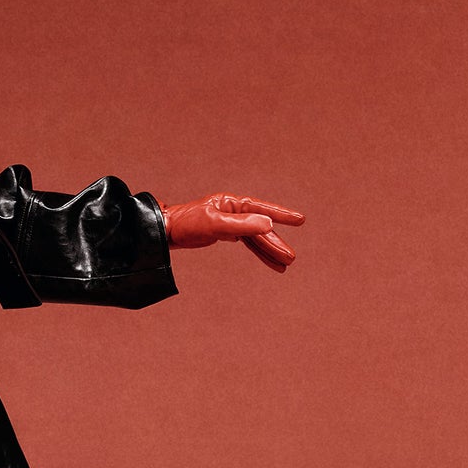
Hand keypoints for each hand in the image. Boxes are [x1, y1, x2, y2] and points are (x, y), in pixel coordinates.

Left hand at [160, 193, 305, 270]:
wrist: (167, 231)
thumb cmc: (187, 223)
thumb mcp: (215, 224)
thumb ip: (241, 224)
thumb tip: (268, 223)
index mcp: (233, 203)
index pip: (262, 209)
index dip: (282, 215)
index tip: (300, 220)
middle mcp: (234, 210)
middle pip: (261, 228)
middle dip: (276, 243)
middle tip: (291, 258)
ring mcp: (231, 222)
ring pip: (255, 238)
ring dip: (269, 251)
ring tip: (285, 265)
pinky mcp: (226, 233)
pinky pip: (247, 242)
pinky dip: (258, 252)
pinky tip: (269, 260)